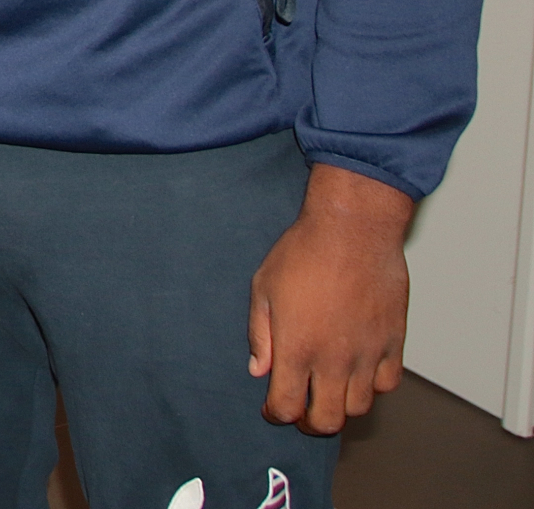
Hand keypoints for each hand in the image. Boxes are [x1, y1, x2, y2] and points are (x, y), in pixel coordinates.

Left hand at [249, 162, 412, 433]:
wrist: (352, 230)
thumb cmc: (303, 252)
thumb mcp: (264, 287)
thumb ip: (260, 334)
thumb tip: (259, 370)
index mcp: (297, 347)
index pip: (287, 406)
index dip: (277, 415)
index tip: (272, 410)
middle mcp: (334, 359)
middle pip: (327, 420)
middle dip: (310, 423)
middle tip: (302, 413)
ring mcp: (368, 354)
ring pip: (359, 407)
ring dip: (341, 406)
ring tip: (328, 391)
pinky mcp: (394, 342)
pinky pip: (388, 383)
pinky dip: (373, 386)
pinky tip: (359, 372)